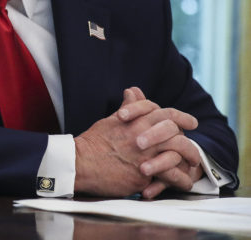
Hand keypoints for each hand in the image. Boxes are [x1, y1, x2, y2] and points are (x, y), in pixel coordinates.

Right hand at [73, 87, 197, 196]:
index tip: (190, 121)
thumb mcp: (110, 120)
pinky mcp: (144, 175)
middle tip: (195, 145)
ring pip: (178, 152)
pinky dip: (180, 179)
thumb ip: (128, 108)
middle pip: (176, 133)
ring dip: (190, 158)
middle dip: (190, 140)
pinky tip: (184, 182)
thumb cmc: (92, 142)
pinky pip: (170, 175)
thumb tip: (133, 91)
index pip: (165, 113)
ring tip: (194, 165)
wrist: (79, 163)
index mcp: (136, 120)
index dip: (180, 117)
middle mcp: (143, 135)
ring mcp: (145, 155)